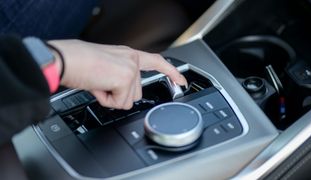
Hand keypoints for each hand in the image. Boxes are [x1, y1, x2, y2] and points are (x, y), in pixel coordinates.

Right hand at [48, 40, 186, 108]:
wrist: (65, 59)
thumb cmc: (78, 62)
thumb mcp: (105, 66)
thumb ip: (119, 76)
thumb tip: (120, 92)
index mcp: (127, 55)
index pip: (156, 61)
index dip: (171, 72)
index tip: (181, 81)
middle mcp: (132, 60)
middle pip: (137, 93)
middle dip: (118, 95)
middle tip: (101, 83)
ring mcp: (131, 69)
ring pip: (128, 101)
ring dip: (111, 98)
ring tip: (98, 83)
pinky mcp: (126, 79)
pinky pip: (119, 104)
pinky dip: (106, 100)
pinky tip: (98, 86)